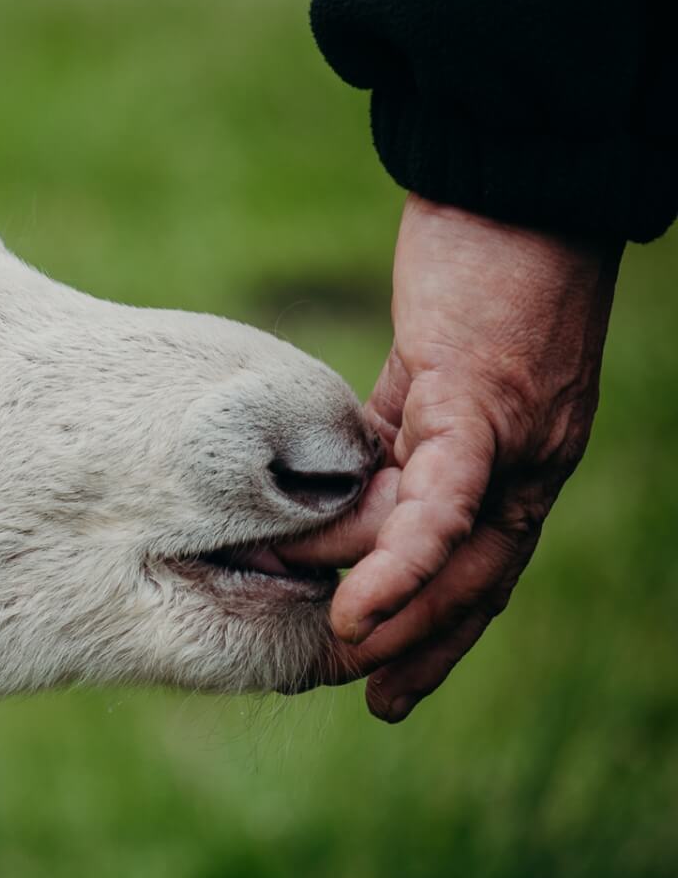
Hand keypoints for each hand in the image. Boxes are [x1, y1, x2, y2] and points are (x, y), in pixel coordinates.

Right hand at [308, 195, 620, 720]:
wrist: (517, 179)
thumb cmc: (480, 255)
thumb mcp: (433, 362)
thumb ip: (404, 426)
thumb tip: (347, 477)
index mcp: (521, 455)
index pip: (481, 560)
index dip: (442, 624)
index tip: (392, 676)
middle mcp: (533, 462)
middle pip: (482, 577)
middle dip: (429, 645)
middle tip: (377, 698)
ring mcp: (515, 439)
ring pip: (458, 555)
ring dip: (402, 618)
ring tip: (344, 659)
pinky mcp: (480, 406)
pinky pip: (440, 503)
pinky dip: (401, 563)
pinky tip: (356, 609)